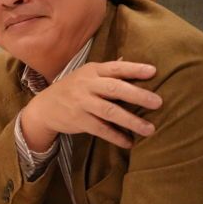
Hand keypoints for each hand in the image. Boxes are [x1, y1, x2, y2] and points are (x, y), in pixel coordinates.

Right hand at [20, 60, 162, 150]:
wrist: (44, 107)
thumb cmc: (72, 89)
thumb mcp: (86, 75)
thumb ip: (107, 72)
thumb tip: (130, 61)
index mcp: (92, 71)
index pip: (115, 68)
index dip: (134, 69)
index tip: (153, 72)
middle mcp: (86, 85)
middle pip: (114, 89)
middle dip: (138, 95)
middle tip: (158, 102)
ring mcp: (81, 103)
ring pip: (109, 111)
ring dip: (131, 121)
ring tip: (150, 129)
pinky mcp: (78, 120)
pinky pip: (101, 129)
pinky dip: (116, 136)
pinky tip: (129, 142)